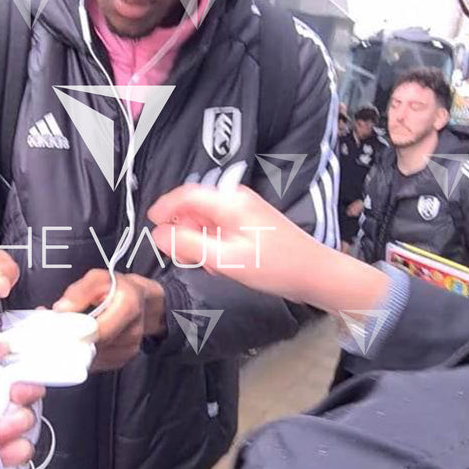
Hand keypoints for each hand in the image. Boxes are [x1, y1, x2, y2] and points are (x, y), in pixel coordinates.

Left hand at [0, 340, 44, 468]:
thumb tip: (4, 343)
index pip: (7, 373)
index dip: (20, 372)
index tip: (22, 374)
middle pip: (21, 397)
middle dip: (24, 396)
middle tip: (14, 399)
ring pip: (23, 424)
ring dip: (16, 424)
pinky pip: (18, 452)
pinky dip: (14, 450)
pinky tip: (0, 449)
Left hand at [53, 270, 165, 370]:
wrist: (139, 299)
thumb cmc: (116, 287)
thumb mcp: (97, 278)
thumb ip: (78, 292)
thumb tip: (61, 309)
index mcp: (129, 306)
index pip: (98, 330)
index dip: (76, 332)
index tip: (59, 330)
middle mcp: (134, 330)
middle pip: (96, 346)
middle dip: (75, 341)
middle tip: (58, 334)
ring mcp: (130, 348)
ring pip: (95, 357)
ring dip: (81, 349)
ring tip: (73, 334)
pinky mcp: (124, 359)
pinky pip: (100, 362)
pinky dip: (88, 355)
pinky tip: (85, 341)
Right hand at [148, 184, 388, 314]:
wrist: (317, 274)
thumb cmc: (277, 267)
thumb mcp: (226, 260)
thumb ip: (189, 245)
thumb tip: (158, 233)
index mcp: (230, 201)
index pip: (185, 194)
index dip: (164, 208)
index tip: (151, 225)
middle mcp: (236, 199)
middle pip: (194, 207)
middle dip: (186, 232)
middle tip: (188, 259)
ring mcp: (245, 209)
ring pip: (206, 220)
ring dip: (201, 242)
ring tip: (213, 265)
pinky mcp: (250, 221)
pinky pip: (220, 228)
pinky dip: (215, 244)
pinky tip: (225, 263)